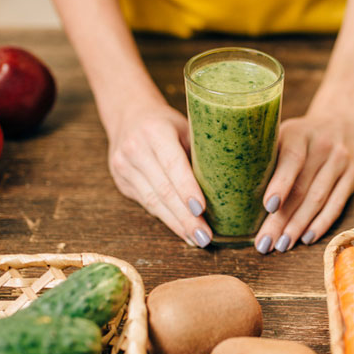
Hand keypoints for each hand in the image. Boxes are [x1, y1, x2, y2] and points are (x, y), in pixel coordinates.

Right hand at [107, 103, 212, 246]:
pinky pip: (146, 204)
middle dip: (185, 217)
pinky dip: (166, 218)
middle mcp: (135, 148)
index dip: (187, 189)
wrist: (129, 114)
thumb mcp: (187, 127)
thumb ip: (202, 151)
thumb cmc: (168, 123)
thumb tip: (232, 184)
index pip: (173, 164)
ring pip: (153, 202)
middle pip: (163, 189)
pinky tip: (182, 229)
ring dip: (176, 223)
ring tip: (196, 238)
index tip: (202, 210)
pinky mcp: (121, 181)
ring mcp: (124, 166)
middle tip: (205, 236)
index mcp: (156, 131)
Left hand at [254, 113, 353, 252]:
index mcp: (299, 133)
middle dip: (282, 219)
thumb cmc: (300, 134)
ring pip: (319, 199)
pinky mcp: (353, 175)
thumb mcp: (283, 133)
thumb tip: (236, 192)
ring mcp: (341, 161)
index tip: (269, 207)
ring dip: (299, 226)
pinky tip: (306, 238)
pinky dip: (321, 223)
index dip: (280, 184)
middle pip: (302, 188)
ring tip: (282, 245)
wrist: (341, 120)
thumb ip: (266, 156)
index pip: (292, 160)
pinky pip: (337, 204)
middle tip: (265, 243)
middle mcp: (323, 146)